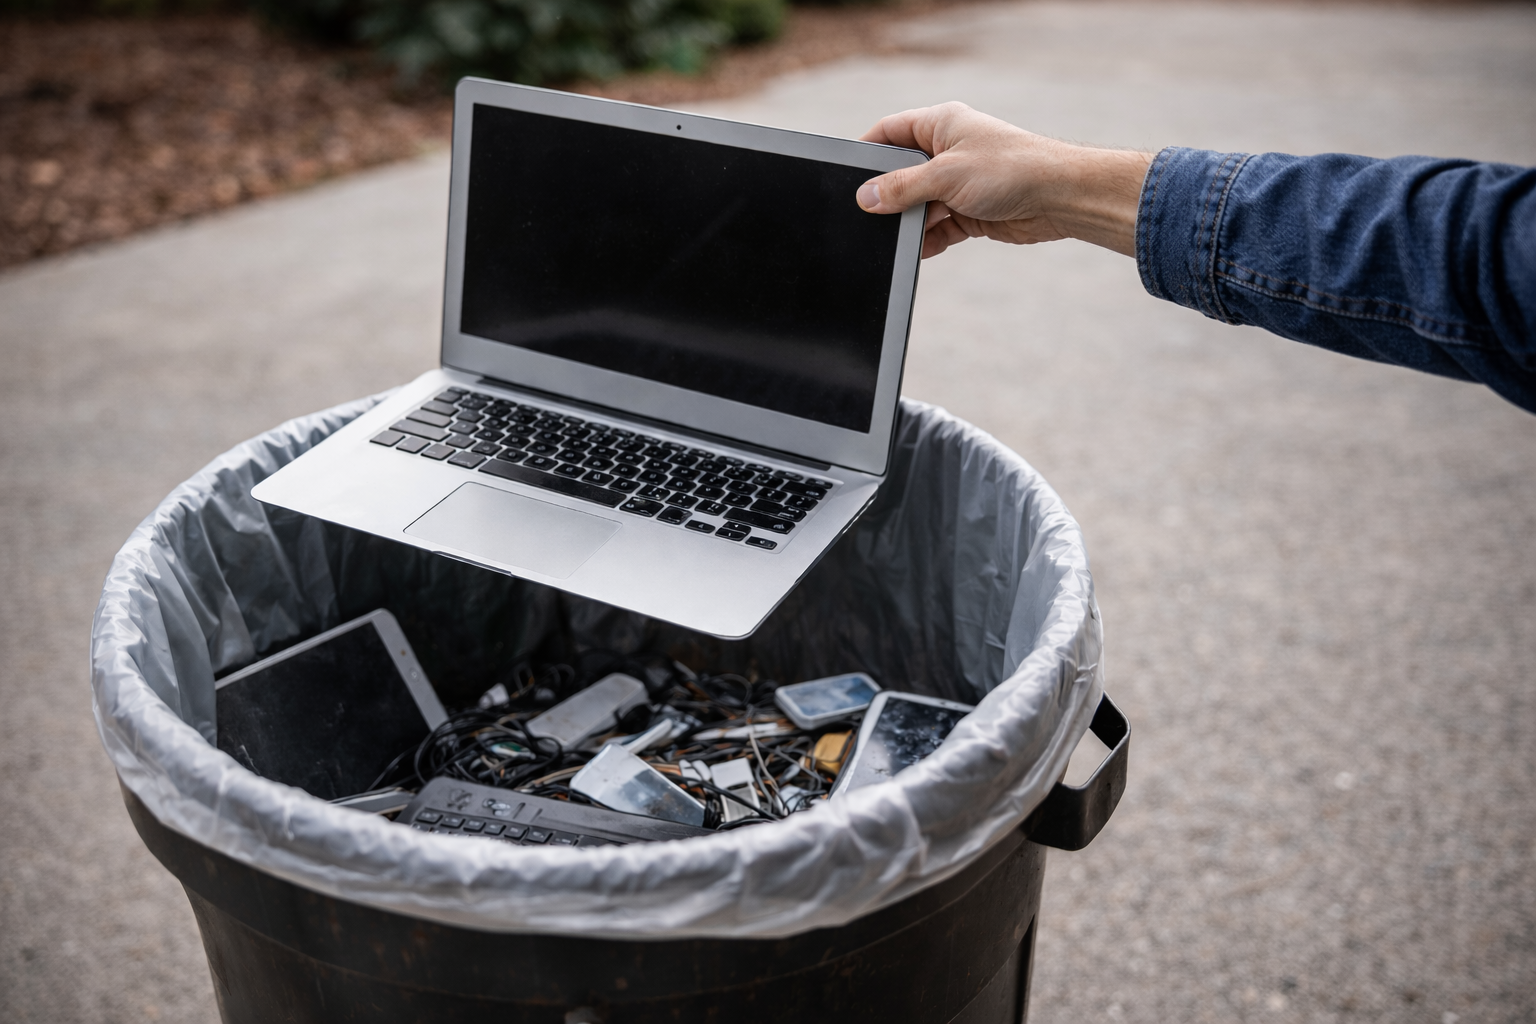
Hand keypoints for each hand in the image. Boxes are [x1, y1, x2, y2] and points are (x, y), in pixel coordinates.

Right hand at [856, 102, 1153, 257]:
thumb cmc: (1012, 169)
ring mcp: (958, 184)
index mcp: (940, 125)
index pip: (889, 132)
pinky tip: (921, 251)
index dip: (866, 152)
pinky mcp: (970, 212)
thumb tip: (865, 198)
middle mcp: (947, 151)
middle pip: (900, 174)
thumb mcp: (945, 175)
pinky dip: (929, 240)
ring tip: (901, 238)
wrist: (1060, 198)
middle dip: (889, 198)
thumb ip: (901, 188)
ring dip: (911, 223)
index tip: (847, 178)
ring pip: (918, 206)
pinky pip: (937, 229)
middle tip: (872, 217)